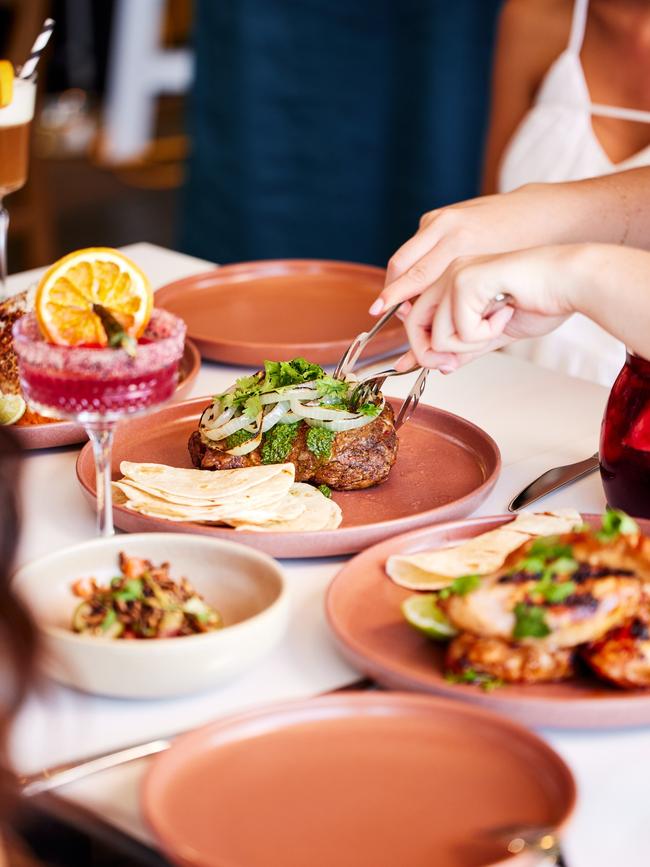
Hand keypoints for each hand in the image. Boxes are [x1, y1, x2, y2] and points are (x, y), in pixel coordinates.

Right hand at [370, 183, 587, 316]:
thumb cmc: (530, 257)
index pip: (415, 276)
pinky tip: (423, 279)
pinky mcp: (446, 213)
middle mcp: (448, 227)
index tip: (377, 311)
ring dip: (403, 276)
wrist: (552, 216)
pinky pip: (420, 242)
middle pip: (403, 263)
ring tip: (405, 300)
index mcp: (461, 246)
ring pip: (408, 252)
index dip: (394, 298)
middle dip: (392, 288)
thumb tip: (438, 343)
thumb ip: (463, 311)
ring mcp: (445, 217)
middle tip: (384, 309)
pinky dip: (415, 262)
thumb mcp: (497, 286)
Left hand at [396, 246, 579, 370]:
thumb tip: (439, 367)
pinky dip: (485, 334)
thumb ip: (464, 348)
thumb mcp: (492, 333)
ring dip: (471, 343)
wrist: (569, 283)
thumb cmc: (539, 301)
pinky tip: (506, 313)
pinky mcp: (466, 280)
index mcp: (450, 282)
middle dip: (433, 355)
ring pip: (438, 335)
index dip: (418, 349)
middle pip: (415, 329)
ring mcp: (455, 274)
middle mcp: (447, 274)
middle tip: (454, 362)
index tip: (430, 366)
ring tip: (497, 323)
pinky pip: (460, 330)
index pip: (415, 320)